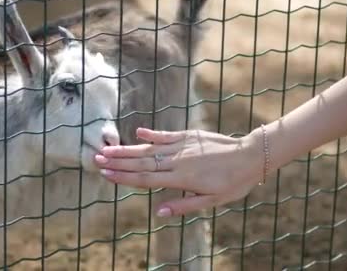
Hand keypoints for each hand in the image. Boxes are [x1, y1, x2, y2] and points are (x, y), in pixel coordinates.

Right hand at [94, 127, 264, 216]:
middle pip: (142, 163)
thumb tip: (159, 212)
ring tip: (108, 149)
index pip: (145, 179)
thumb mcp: (211, 201)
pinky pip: (165, 136)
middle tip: (96, 159)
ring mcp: (181, 146)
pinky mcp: (188, 136)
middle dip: (117, 162)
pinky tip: (137, 133)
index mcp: (181, 179)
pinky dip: (151, 135)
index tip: (105, 175)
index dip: (124, 177)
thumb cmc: (233, 182)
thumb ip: (184, 206)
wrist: (250, 155)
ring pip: (149, 149)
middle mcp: (177, 161)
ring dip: (127, 150)